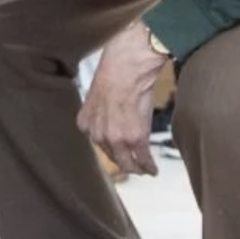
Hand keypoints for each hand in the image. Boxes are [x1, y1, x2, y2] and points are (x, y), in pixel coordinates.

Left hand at [77, 24, 164, 176]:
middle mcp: (97, 135)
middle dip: (124, 163)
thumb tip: (113, 110)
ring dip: (137, 168)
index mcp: (86, 124)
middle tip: (134, 166)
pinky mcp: (135, 138)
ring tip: (145, 170)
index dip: (112, 148)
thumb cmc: (115, 71)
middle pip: (113, 156)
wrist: (126, 68)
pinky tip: (153, 170)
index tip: (120, 151)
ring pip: (128, 163)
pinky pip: (143, 159)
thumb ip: (101, 109)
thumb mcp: (98, 94)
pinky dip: (149, 167)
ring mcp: (116, 139)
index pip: (99, 142)